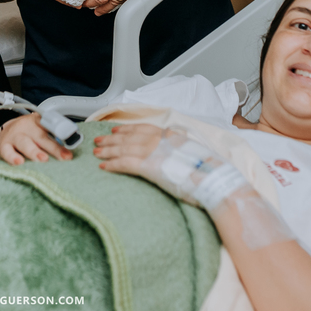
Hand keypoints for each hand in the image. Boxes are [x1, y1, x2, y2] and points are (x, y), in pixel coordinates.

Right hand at [0, 113, 72, 164]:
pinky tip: (19, 163)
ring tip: (42, 159)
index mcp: (38, 121)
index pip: (52, 125)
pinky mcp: (3, 146)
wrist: (6, 131)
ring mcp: (14, 136)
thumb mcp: (41, 131)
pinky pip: (7, 152)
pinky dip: (12, 157)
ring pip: (25, 143)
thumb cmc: (29, 134)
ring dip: (34, 151)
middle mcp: (26, 127)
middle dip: (53, 148)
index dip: (62, 132)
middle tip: (64, 157)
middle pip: (41, 137)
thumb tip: (70, 154)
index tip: (72, 142)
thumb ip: (54, 139)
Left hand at [96, 125, 247, 210]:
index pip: (143, 128)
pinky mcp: (148, 166)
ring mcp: (153, 151)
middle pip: (129, 137)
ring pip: (123, 148)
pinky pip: (124, 164)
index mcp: (170, 135)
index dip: (127, 129)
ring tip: (97, 153)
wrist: (213, 182)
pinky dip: (112, 164)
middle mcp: (159, 140)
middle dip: (112, 139)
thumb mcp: (194, 153)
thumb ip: (180, 150)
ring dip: (108, 150)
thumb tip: (175, 154)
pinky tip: (103, 167)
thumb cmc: (208, 173)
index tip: (116, 130)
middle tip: (99, 140)